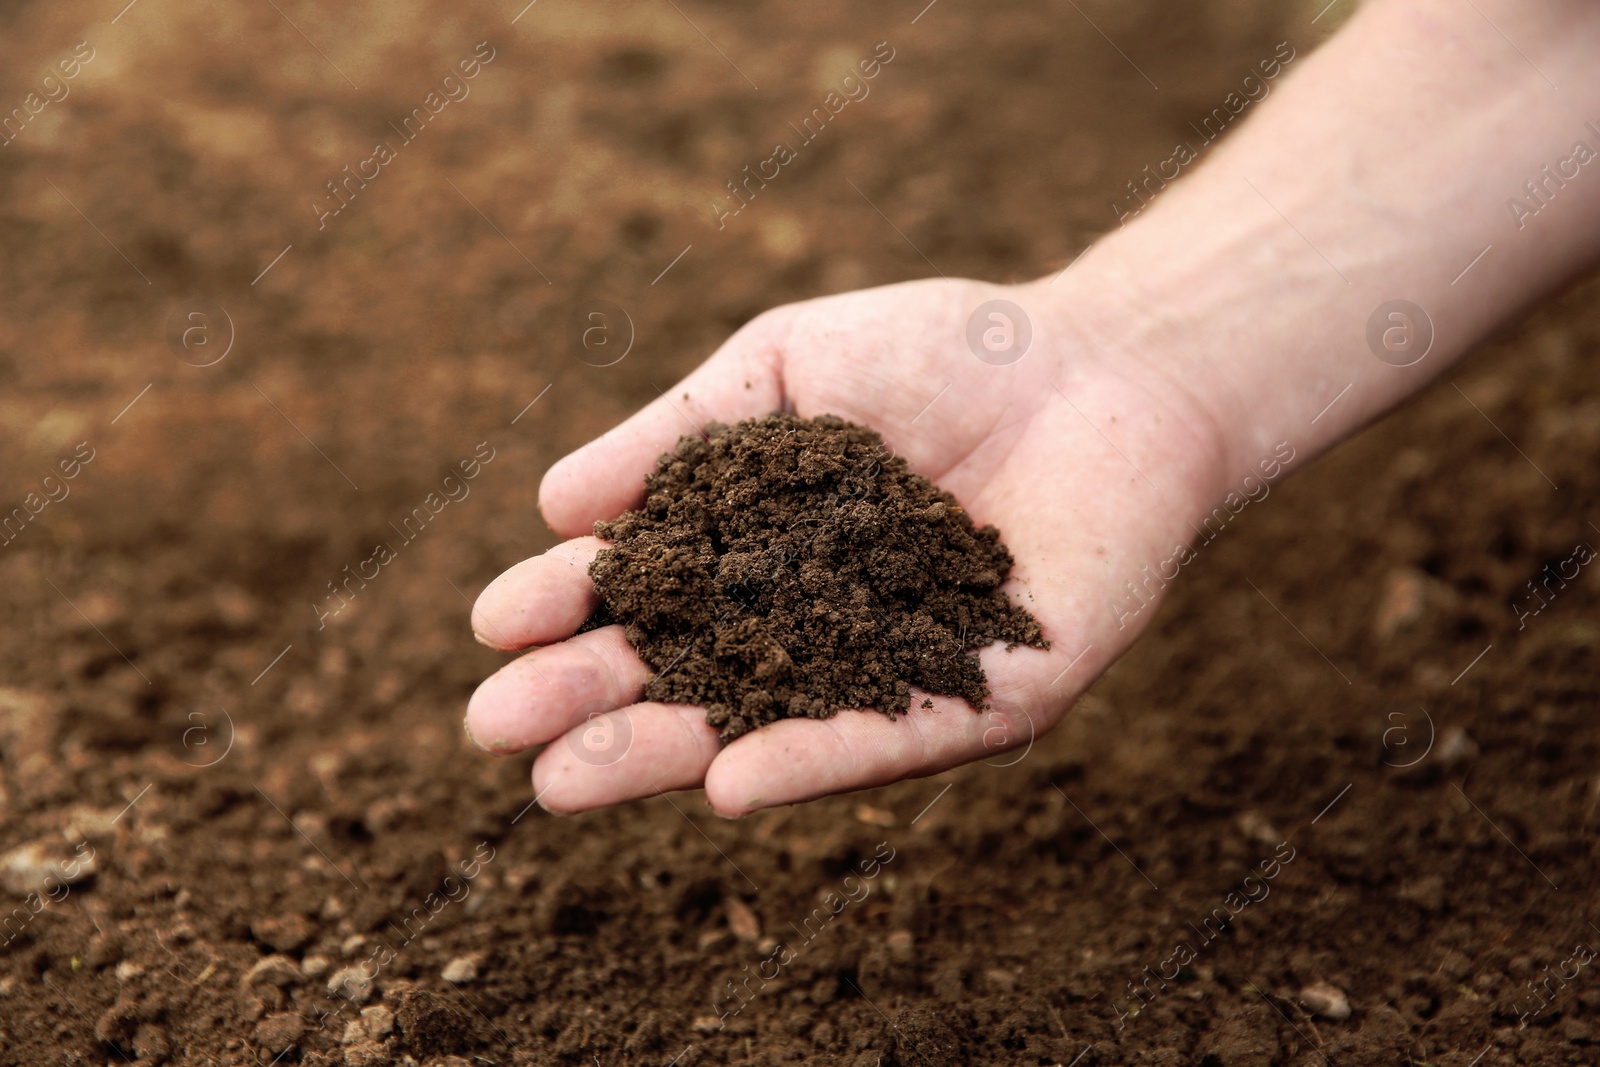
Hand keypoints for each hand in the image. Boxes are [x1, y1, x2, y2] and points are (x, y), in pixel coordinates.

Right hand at [466, 275, 1228, 814]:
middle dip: (589, 702)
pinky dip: (807, 761)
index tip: (491, 626)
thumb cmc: (943, 356)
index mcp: (755, 549)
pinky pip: (885, 739)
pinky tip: (725, 784)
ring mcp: (889, 672)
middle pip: (684, 672)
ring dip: (663, 754)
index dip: (567, 609)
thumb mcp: (785, 368)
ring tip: (561, 783)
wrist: (1102, 367)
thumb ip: (679, 436)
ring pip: (762, 724)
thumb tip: (552, 504)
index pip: (644, 590)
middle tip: (495, 731)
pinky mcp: (980, 702)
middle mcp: (809, 624)